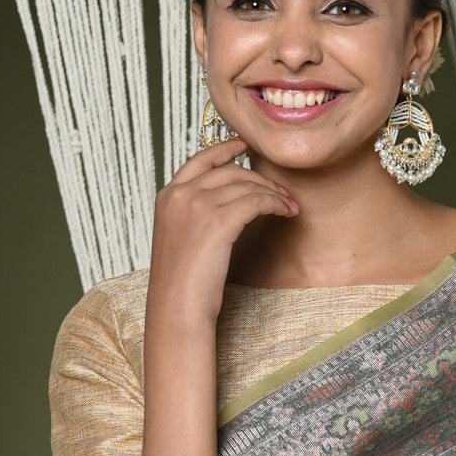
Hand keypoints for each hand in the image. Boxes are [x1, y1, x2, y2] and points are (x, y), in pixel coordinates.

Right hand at [148, 132, 297, 326]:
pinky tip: (286, 213)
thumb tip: (226, 205)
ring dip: (273, 193)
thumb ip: (194, 216)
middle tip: (282, 192)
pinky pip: (256, 200)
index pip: (200, 160)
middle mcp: (179, 194)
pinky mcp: (217, 220)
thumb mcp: (180, 240)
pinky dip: (275, 204)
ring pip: (246, 184)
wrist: (176, 309)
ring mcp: (196, 204)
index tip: (245, 146)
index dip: (225, 149)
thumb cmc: (181, 285)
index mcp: (167, 196)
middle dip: (260, 178)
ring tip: (288, 206)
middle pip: (230, 170)